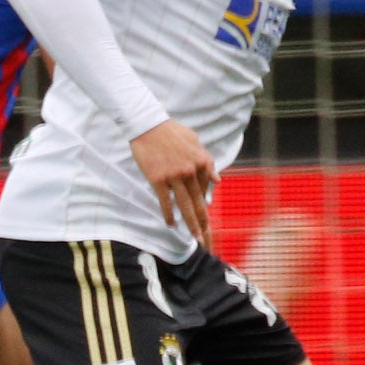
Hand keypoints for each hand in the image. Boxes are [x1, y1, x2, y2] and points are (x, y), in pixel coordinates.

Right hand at [130, 121, 215, 241]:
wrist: (147, 124)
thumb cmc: (171, 131)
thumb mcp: (196, 142)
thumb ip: (207, 162)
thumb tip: (217, 181)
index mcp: (202, 162)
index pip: (206, 190)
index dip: (205, 205)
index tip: (205, 221)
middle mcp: (190, 171)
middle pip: (199, 203)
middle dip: (204, 224)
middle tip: (208, 240)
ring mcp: (174, 177)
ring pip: (185, 206)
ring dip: (191, 225)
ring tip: (197, 239)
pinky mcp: (158, 179)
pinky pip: (166, 201)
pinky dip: (169, 214)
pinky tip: (171, 224)